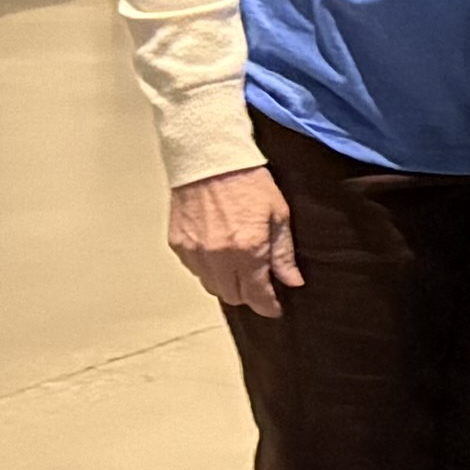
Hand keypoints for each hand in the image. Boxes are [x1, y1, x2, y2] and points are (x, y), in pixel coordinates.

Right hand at [170, 165, 300, 317]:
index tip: (275, 308)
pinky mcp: (178, 244)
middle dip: (248, 295)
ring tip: (239, 268)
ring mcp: (194, 252)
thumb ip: (283, 253)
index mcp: (247, 250)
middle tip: (260, 285)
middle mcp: (218, 257)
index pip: (257, 294)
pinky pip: (195, 270)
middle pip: (232, 296)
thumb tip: (292, 281)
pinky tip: (219, 254)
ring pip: (211, 286)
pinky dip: (208, 269)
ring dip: (227, 283)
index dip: (268, 306)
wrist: (209, 160)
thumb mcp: (278, 214)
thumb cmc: (250, 183)